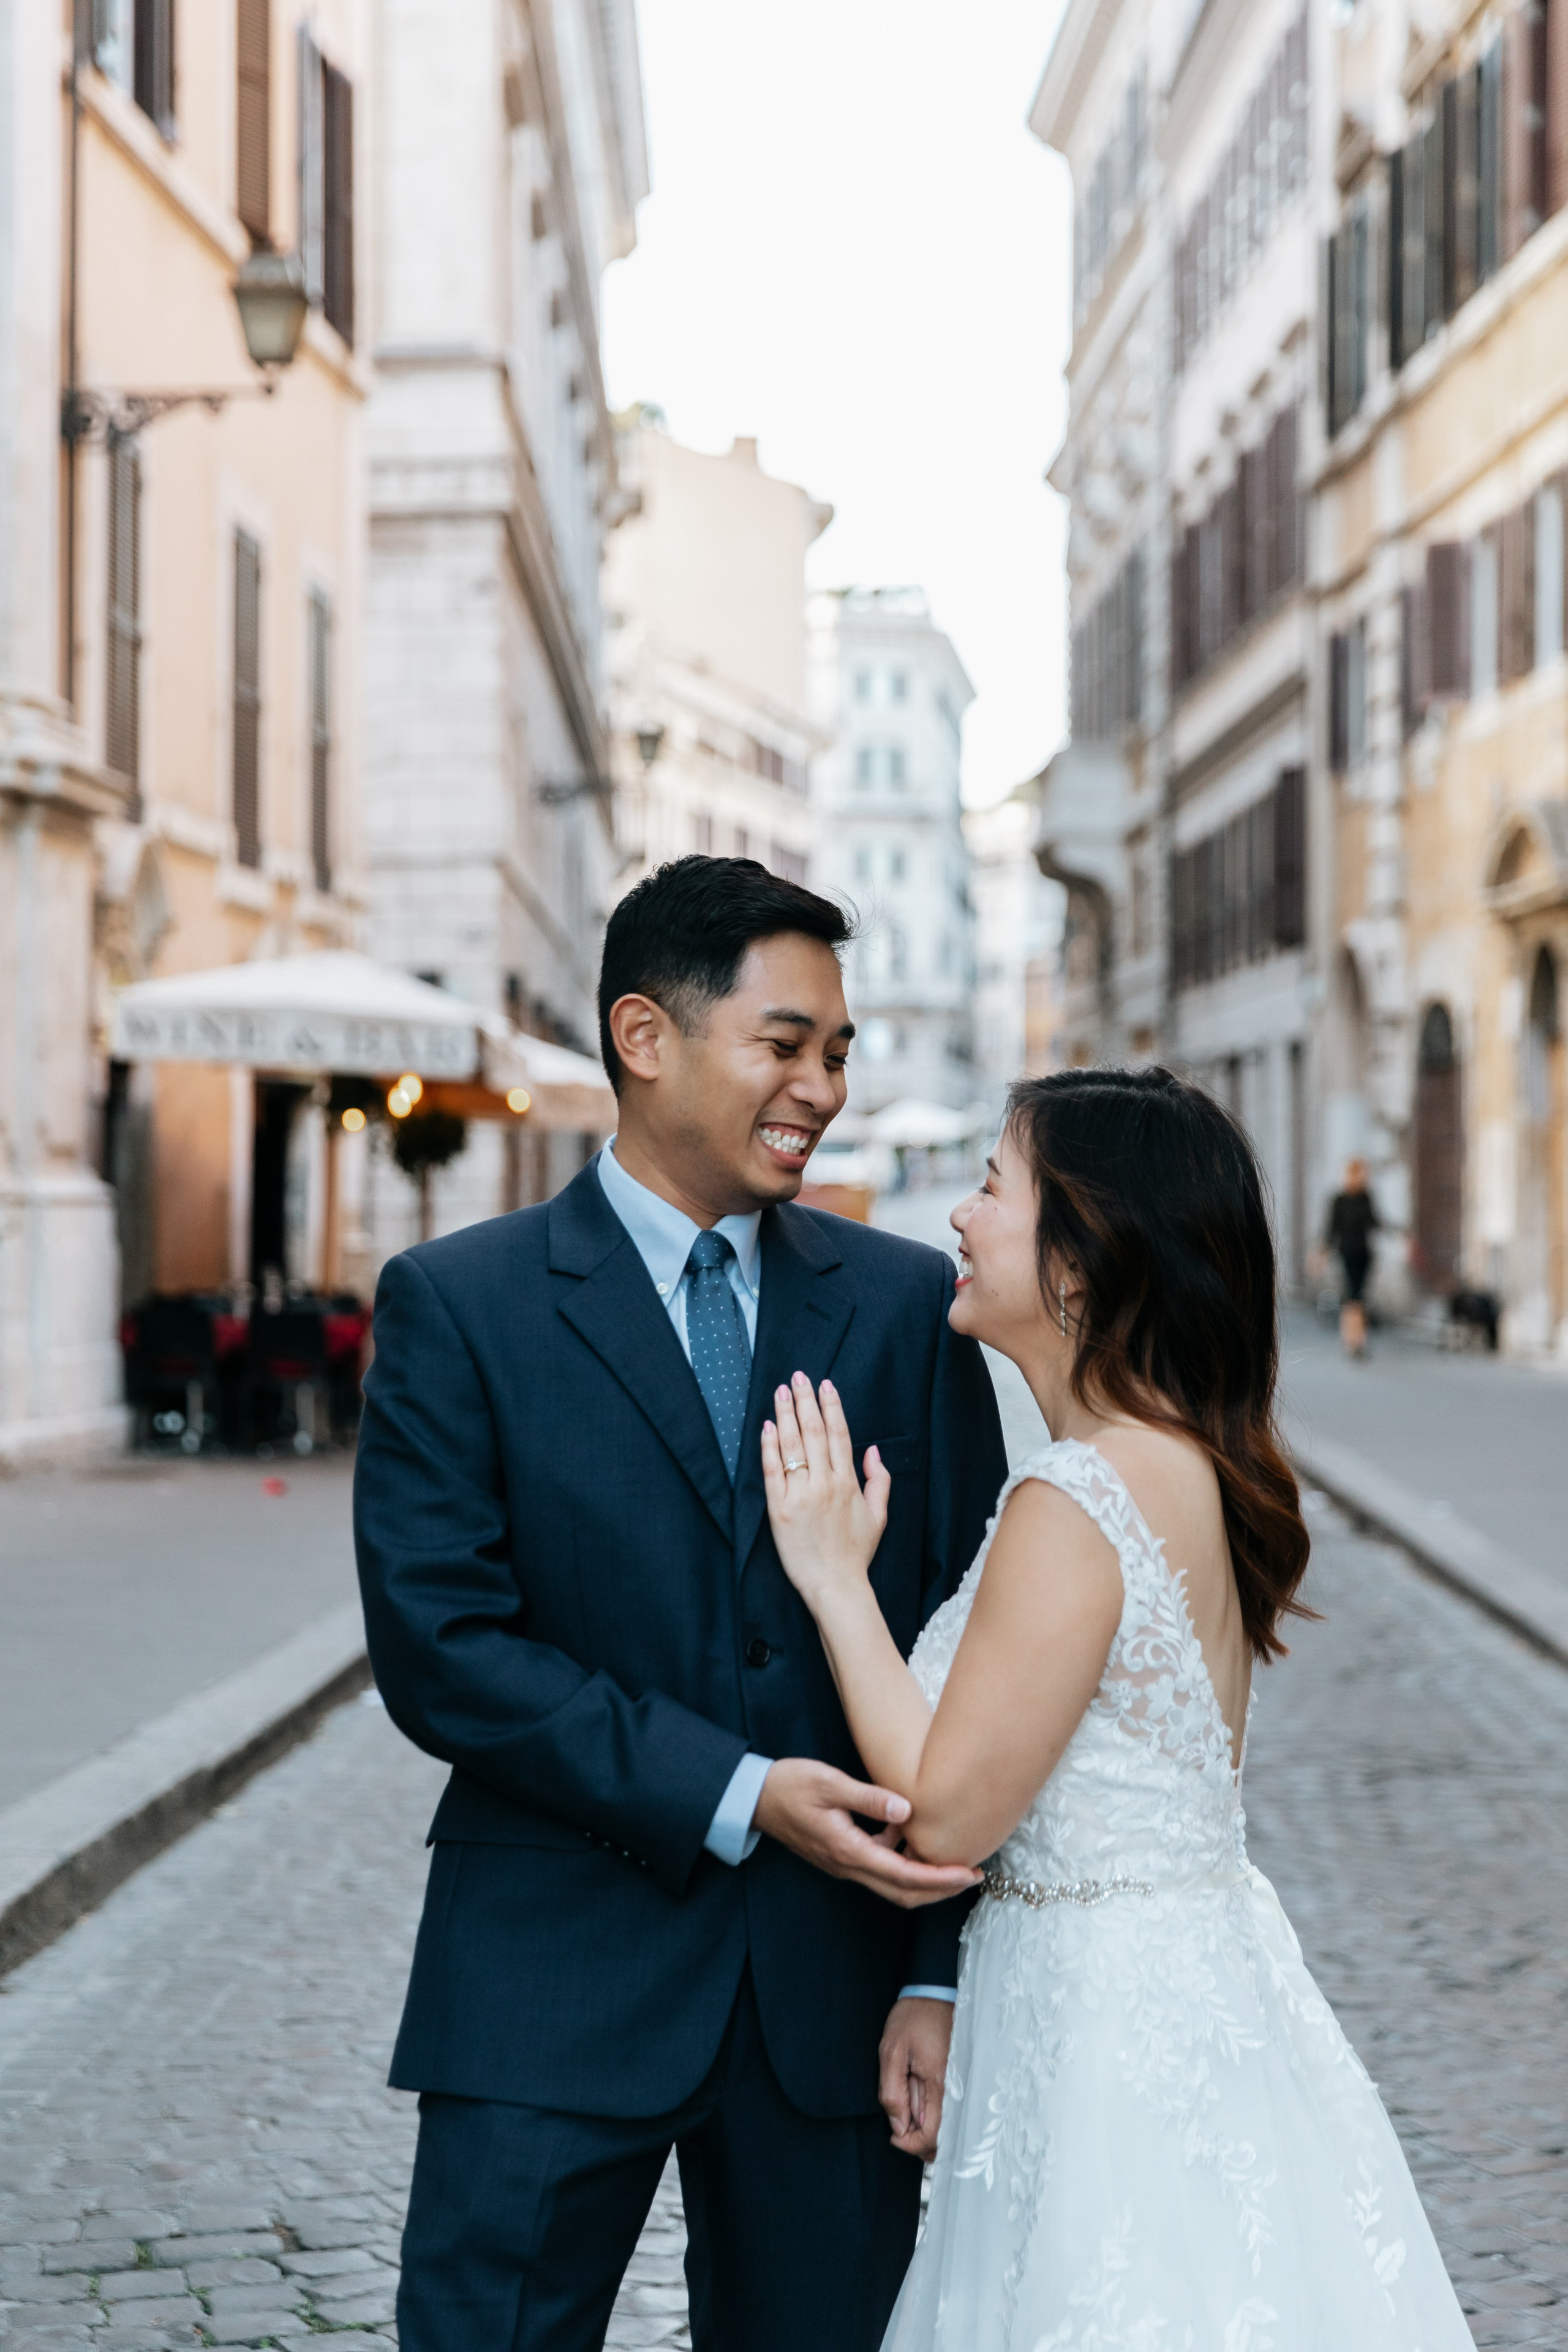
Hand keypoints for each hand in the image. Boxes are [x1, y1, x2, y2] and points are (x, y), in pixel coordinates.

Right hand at [753, 1759, 980, 1909]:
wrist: (755, 1798)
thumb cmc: (790, 1785)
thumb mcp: (830, 1783)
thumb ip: (869, 1798)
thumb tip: (908, 1810)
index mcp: (847, 1850)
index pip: (902, 1875)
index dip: (939, 1879)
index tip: (968, 1874)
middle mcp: (848, 1865)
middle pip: (903, 1892)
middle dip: (940, 1889)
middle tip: (973, 1875)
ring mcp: (845, 1863)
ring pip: (892, 1883)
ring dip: (924, 1877)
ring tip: (952, 1856)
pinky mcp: (842, 1855)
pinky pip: (879, 1867)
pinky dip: (902, 1859)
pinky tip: (911, 1833)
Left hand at [762, 1373, 889, 1607]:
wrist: (836, 1585)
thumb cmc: (856, 1553)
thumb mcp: (879, 1516)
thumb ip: (879, 1480)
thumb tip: (873, 1450)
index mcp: (849, 1482)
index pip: (839, 1434)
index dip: (831, 1407)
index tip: (824, 1385)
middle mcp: (826, 1484)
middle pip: (814, 1432)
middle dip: (806, 1401)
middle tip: (799, 1377)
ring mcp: (802, 1496)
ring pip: (793, 1446)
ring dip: (786, 1414)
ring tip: (780, 1391)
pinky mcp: (780, 1510)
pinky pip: (773, 1472)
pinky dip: (769, 1447)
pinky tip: (767, 1427)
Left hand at [879, 1996, 953, 2159]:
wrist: (936, 1990)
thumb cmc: (912, 2017)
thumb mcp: (891, 2051)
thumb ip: (893, 2092)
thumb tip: (898, 2128)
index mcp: (940, 2084)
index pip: (932, 2136)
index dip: (911, 2145)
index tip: (894, 2137)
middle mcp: (957, 2088)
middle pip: (943, 2136)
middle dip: (919, 2138)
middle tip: (899, 2124)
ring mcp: (962, 2083)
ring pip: (947, 2125)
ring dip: (926, 2126)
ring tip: (908, 2105)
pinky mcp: (962, 2078)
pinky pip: (950, 2108)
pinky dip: (934, 2114)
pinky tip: (920, 2101)